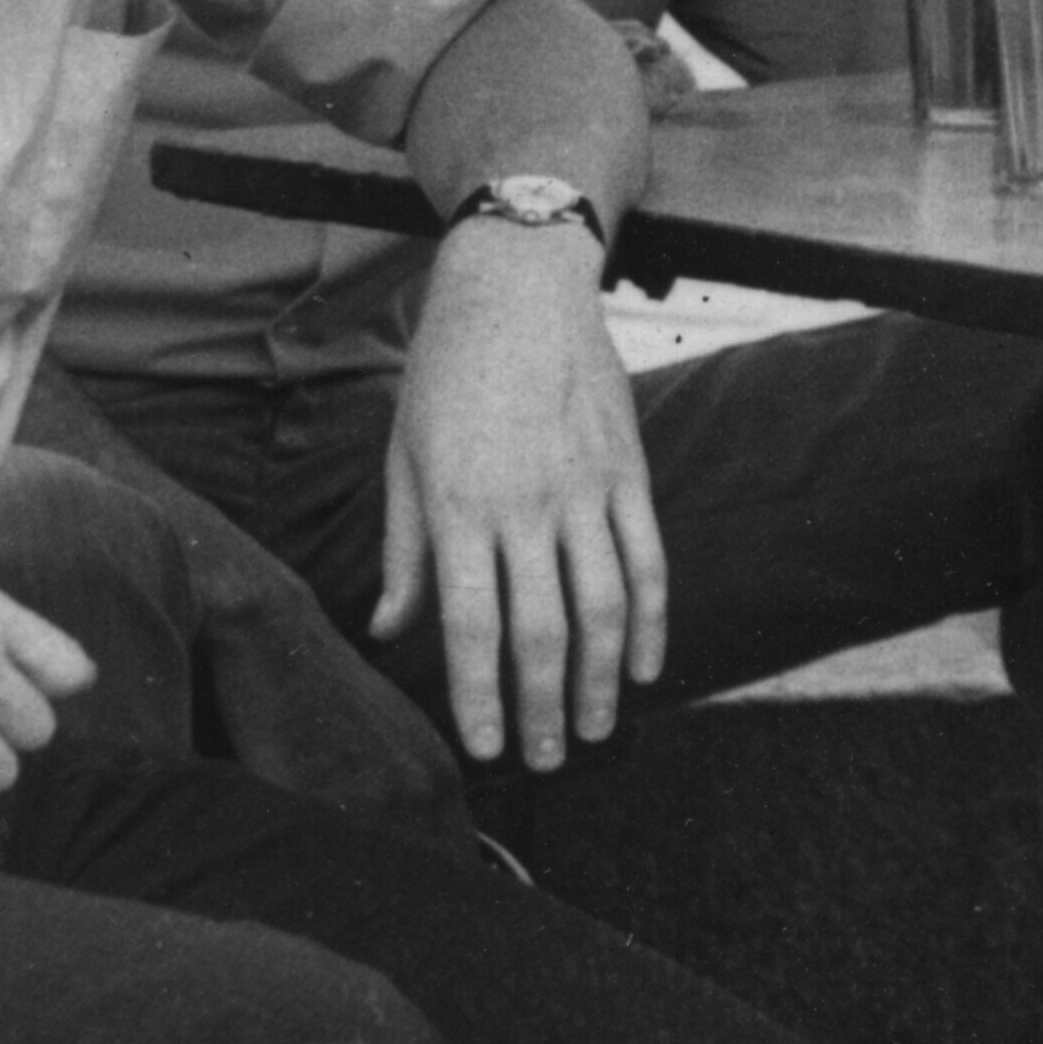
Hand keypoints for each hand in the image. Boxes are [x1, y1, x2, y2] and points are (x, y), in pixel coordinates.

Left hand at [374, 218, 670, 765]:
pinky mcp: (627, 469)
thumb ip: (405, 550)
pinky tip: (644, 666)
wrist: (518, 285)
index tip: (486, 747)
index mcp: (458, 505)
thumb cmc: (447, 373)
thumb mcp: (403, 456)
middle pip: (542, 630)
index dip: (479, 694)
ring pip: (604, 605)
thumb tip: (390, 630)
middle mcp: (524, 504)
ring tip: (594, 729)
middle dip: (544, 706)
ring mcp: (584, 487)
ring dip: (601, 679)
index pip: (469, 624)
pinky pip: (649, 559)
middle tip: (544, 759)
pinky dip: (652, 620)